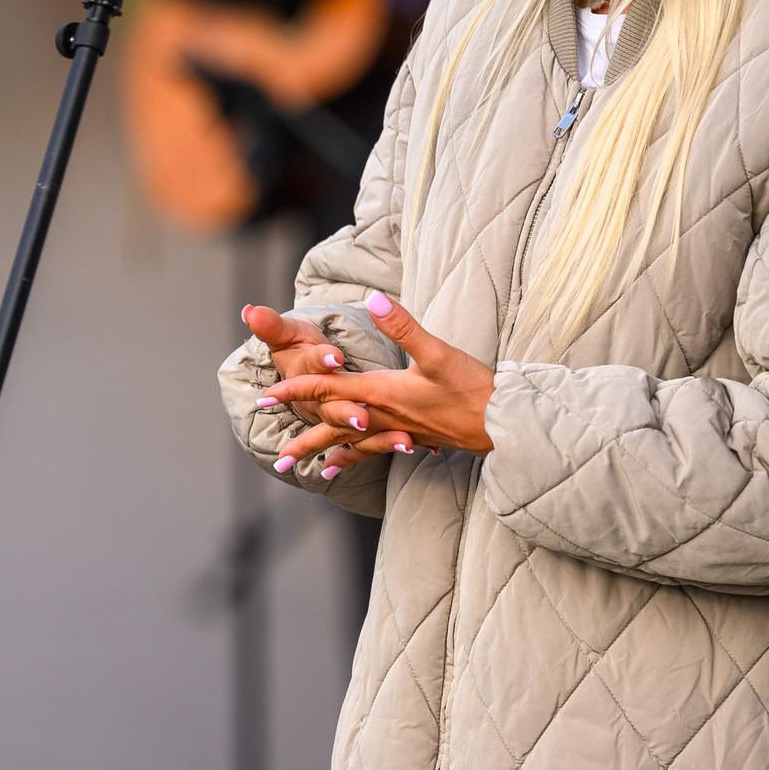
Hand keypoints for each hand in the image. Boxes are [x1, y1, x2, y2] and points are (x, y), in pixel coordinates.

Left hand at [256, 291, 494, 474]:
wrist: (502, 423)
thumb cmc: (471, 388)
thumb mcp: (437, 352)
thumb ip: (403, 326)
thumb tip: (373, 300)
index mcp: (381, 392)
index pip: (328, 389)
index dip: (296, 390)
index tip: (266, 398)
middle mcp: (382, 415)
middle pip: (331, 426)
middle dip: (302, 438)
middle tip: (276, 458)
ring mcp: (397, 430)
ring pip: (350, 444)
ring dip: (322, 454)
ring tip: (298, 468)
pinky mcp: (413, 437)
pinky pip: (374, 451)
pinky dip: (354, 459)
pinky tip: (342, 469)